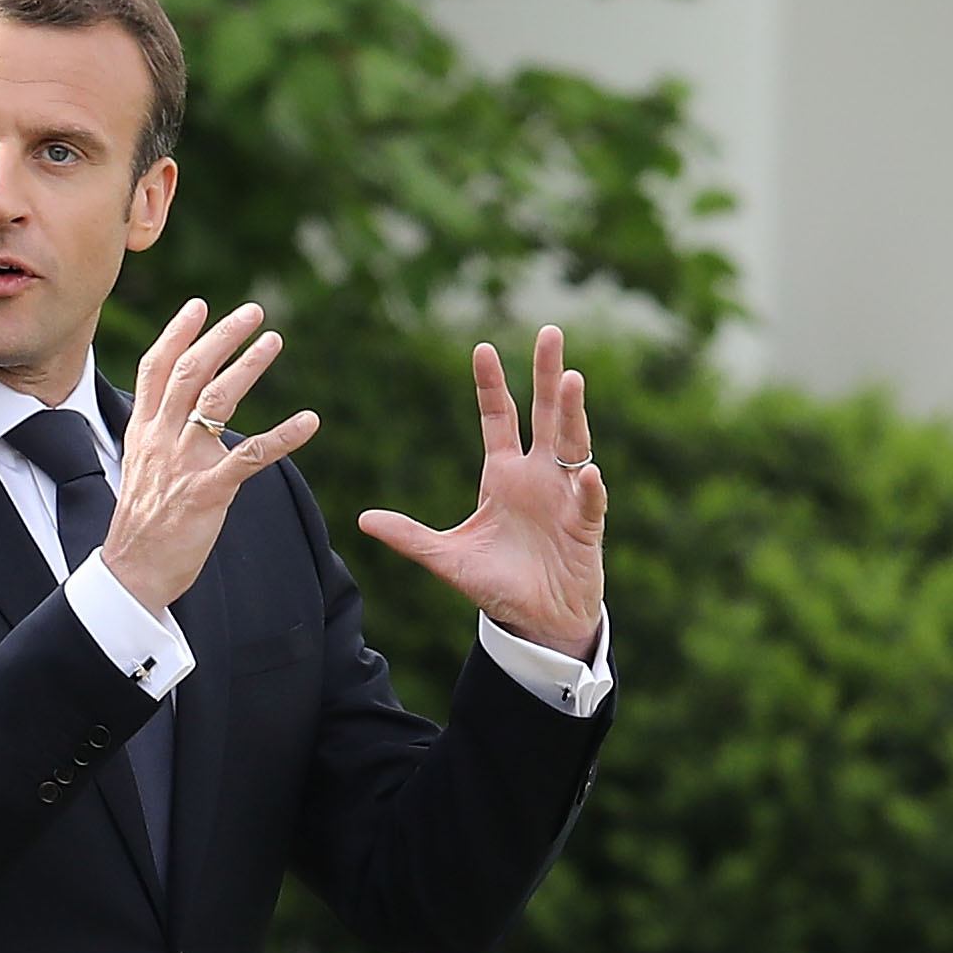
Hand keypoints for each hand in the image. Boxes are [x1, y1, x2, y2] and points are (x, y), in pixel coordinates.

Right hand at [100, 300, 320, 609]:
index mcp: (143, 433)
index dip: (177, 333)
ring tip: (273, 340)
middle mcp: (161, 440)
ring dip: (248, 366)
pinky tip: (309, 421)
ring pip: (216, 401)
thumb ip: (159, 436)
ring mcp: (184, 464)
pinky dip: (283, 436)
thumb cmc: (141, 525)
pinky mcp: (208, 492)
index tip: (199, 305)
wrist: (132, 573)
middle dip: (221, 337)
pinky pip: (250, 457)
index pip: (156, 370)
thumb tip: (180, 414)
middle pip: (189, 373)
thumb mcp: (139, 468)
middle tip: (253, 312)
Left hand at [357, 326, 606, 657]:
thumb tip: (362, 519)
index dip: (491, 385)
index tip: (482, 347)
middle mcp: (537, 476)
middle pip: (544, 414)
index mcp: (503, 476)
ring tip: (571, 379)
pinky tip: (589, 471)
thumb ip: (408, 536)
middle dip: (545, 374)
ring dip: (572, 414)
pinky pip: (589, 502)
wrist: (535, 621)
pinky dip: (590, 487)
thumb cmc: (495, 585)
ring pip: (573, 445)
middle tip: (549, 331)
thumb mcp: (444, 558)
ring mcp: (565, 497)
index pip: (498, 419)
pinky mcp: (585, 527)